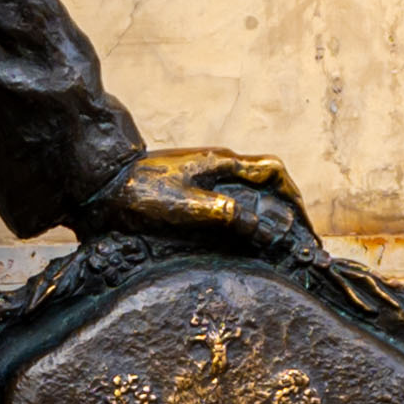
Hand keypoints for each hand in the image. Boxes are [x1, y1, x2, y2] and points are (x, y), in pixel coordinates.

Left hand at [83, 147, 306, 253]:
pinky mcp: (190, 186)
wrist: (101, 184)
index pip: (272, 169)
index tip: (302, 221)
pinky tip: (238, 236)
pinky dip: (243, 214)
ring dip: (265, 210)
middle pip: (265, 179)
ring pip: (247, 187)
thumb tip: (265, 231)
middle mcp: (217, 164)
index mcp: (221, 163)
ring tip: (274, 240)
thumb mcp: (186, 207)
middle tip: (295, 236)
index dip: (293, 193)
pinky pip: (228, 196)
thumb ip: (226, 216)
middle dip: (285, 204)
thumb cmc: (140, 192)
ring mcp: (203, 173)